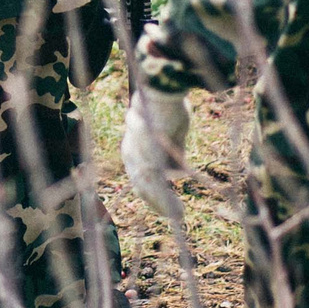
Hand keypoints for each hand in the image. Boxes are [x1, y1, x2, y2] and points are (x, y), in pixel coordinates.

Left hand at [121, 87, 190, 216]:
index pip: (138, 173)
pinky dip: (167, 203)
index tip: (167, 202)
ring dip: (163, 205)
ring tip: (178, 216)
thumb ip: (173, 150)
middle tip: (175, 214)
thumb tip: (178, 171)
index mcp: (132, 144)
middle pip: (141, 184)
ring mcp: (137, 158)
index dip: (151, 190)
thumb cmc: (169, 106)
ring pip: (149, 189)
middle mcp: (130, 152)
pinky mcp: (148, 162)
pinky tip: (179, 213)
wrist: (164, 92)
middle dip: (157, 201)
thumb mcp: (173, 131)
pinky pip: (158, 189)